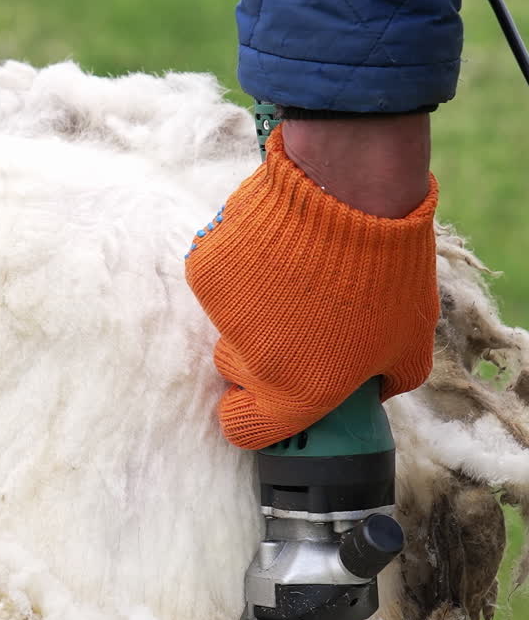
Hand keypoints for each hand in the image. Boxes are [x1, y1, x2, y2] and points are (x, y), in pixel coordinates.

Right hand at [186, 117, 438, 449]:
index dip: (249, 416)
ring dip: (250, 303)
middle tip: (295, 314)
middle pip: (234, 370)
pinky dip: (236, 263)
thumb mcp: (412, 340)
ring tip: (294, 268)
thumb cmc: (389, 271)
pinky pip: (215, 278)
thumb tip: (375, 390)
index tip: (258, 398)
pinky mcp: (206, 271)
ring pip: (225, 321)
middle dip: (257, 350)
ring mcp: (224, 316)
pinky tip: (272, 242)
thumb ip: (390, 380)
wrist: (353, 189)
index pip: (243, 430)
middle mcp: (254, 363)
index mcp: (298, 392)